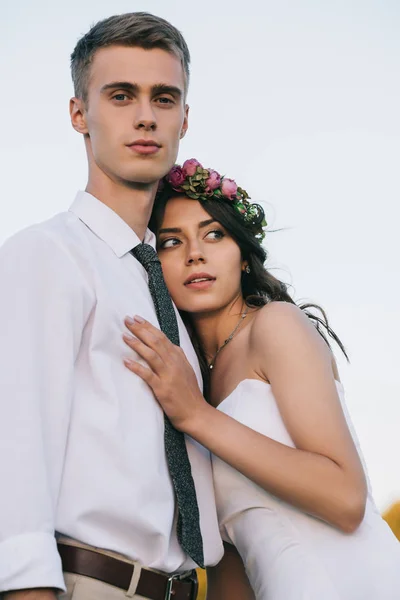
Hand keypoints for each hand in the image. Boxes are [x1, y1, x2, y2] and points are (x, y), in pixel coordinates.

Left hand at [123, 316, 207, 430]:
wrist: (195, 412)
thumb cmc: (188, 393)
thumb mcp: (186, 369)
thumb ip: (176, 357)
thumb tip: (167, 344)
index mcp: (178, 357)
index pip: (162, 337)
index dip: (148, 326)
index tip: (137, 318)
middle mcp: (174, 363)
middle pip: (155, 341)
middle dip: (140, 329)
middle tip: (127, 320)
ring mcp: (168, 375)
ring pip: (151, 355)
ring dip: (137, 344)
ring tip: (124, 336)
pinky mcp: (162, 388)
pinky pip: (148, 375)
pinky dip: (137, 367)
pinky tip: (126, 361)